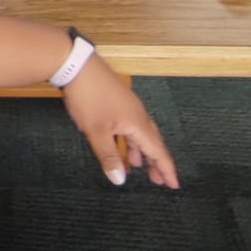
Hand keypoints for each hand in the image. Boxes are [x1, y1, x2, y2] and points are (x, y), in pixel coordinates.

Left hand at [60, 57, 179, 189]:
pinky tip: (119, 144)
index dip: (166, 169)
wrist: (77, 65)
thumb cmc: (89, 96)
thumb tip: (120, 180)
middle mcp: (138, 115)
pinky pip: (130, 126)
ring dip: (141, 151)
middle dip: (156, 162)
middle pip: (153, 143)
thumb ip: (109, 157)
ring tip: (137, 167)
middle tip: (158, 180)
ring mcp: (128, 107)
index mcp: (138, 124)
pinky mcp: (118, 102)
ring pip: (140, 134)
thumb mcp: (97, 132)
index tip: (174, 185)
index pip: (158, 151)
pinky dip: (129, 139)